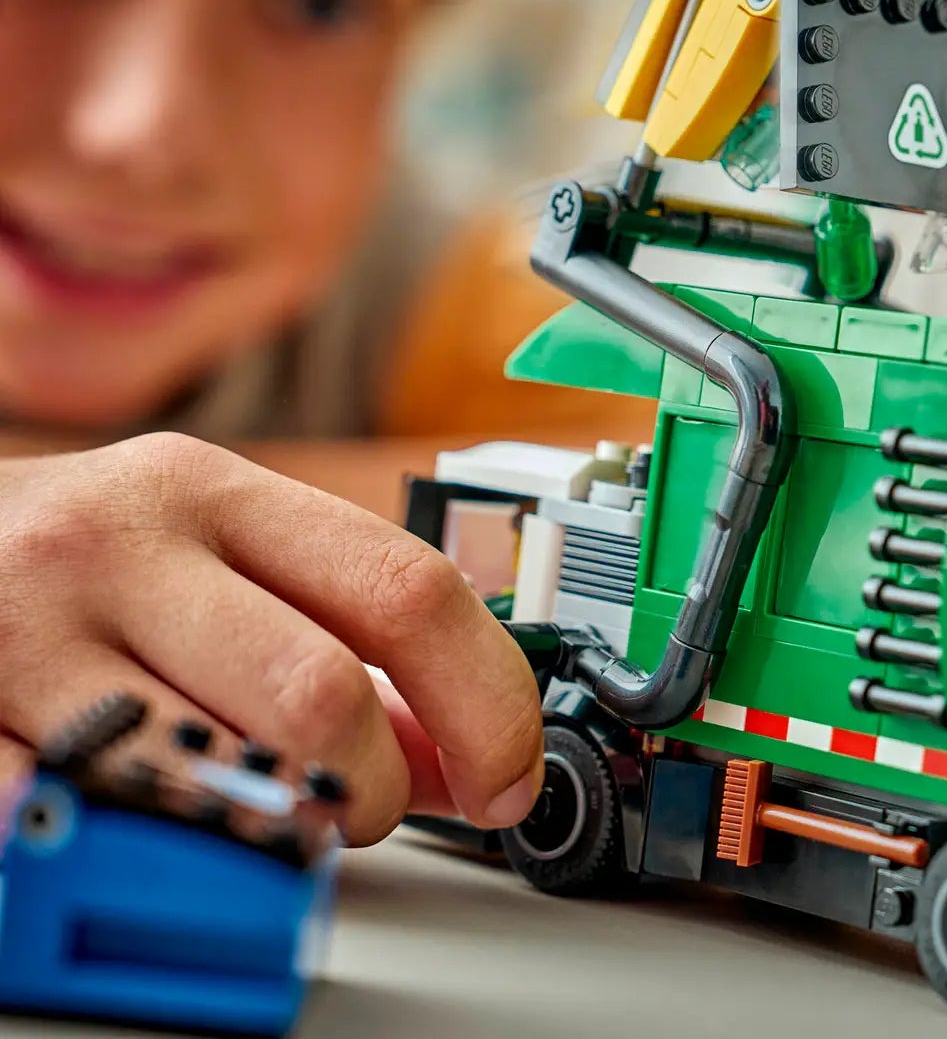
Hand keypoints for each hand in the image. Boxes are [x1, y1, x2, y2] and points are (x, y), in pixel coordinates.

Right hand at [0, 433, 542, 843]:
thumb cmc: (80, 562)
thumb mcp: (216, 559)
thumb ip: (346, 639)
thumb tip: (462, 754)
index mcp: (215, 494)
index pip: (406, 591)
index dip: (486, 702)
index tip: (506, 775)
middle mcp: (121, 546)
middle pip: (319, 695)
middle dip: (371, 788)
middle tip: (362, 809)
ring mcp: (28, 632)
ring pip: (211, 773)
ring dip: (269, 831)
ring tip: (262, 817)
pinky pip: (85, 819)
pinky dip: (143, 846)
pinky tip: (152, 825)